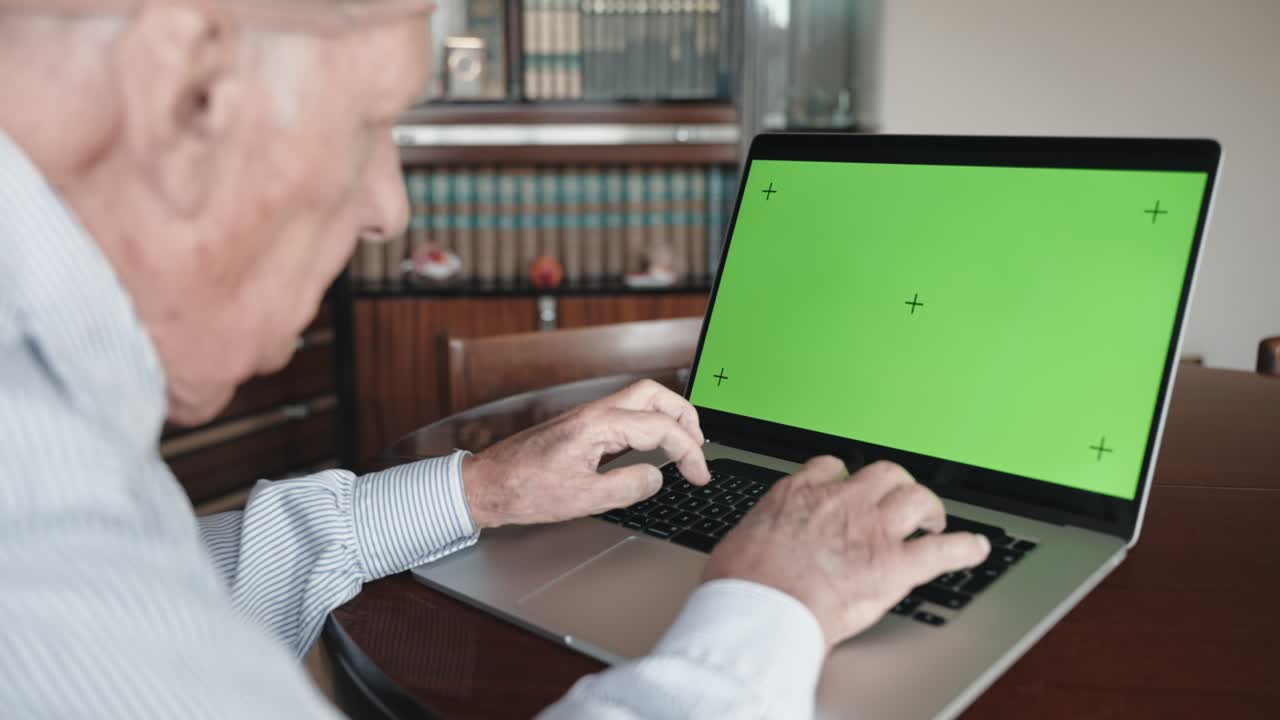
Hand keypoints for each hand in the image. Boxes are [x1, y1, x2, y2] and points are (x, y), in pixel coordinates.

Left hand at [461, 379, 709, 528]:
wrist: (488, 485)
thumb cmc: (525, 490)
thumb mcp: (584, 499)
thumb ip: (628, 487)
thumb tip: (657, 477)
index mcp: (599, 424)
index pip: (661, 426)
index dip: (689, 451)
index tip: (700, 475)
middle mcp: (595, 412)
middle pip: (656, 394)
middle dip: (686, 417)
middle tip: (699, 449)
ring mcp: (588, 416)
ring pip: (640, 399)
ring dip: (668, 418)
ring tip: (684, 446)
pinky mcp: (582, 426)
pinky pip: (625, 414)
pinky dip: (648, 424)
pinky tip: (652, 448)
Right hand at [704, 456, 989, 648]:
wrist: (758, 609)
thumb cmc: (741, 584)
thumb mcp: (742, 539)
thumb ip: (765, 533)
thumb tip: (760, 544)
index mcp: (799, 494)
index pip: (830, 467)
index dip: (843, 477)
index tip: (846, 487)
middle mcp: (841, 502)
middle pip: (883, 473)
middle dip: (895, 485)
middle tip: (899, 501)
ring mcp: (871, 530)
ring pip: (916, 497)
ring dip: (929, 507)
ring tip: (933, 519)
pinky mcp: (894, 565)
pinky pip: (943, 549)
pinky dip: (965, 548)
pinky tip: (976, 548)